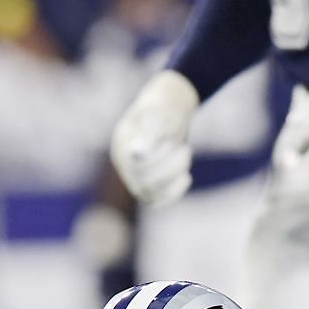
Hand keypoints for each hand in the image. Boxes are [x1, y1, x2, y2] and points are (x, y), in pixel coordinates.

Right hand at [110, 70, 199, 206]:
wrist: (168, 109)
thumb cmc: (164, 107)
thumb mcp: (159, 112)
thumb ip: (150, 130)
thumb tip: (139, 154)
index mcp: (121, 144)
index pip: (137, 165)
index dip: (158, 159)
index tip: (173, 142)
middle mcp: (123, 164)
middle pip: (142, 183)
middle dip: (169, 170)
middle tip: (187, 149)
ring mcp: (134, 177)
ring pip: (149, 195)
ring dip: (172, 181)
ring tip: (185, 157)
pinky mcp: (147, 186)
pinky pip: (156, 201)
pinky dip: (173, 194)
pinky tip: (186, 177)